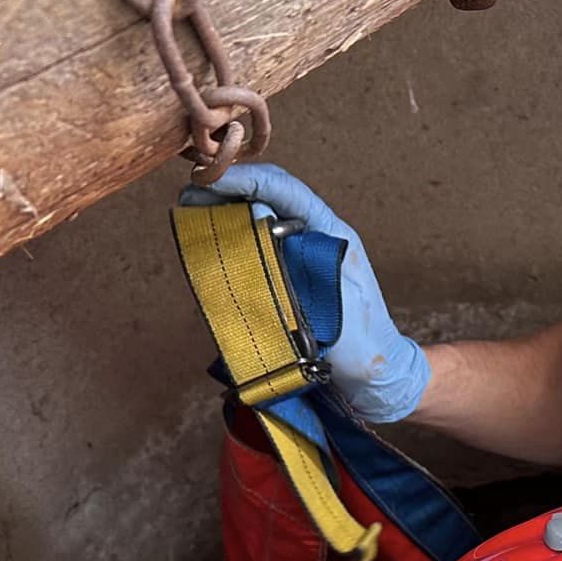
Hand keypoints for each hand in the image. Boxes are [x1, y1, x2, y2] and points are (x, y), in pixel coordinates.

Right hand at [182, 164, 430, 423]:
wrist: (372, 380)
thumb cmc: (363, 343)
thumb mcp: (335, 299)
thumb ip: (300, 261)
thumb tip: (262, 224)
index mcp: (330, 233)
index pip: (285, 190)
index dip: (247, 180)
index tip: (212, 180)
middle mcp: (312, 238)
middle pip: (266, 199)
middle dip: (227, 193)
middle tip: (190, 196)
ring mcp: (298, 259)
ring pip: (257, 223)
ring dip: (224, 217)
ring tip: (191, 217)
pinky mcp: (285, 281)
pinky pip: (254, 254)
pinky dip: (230, 247)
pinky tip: (208, 250)